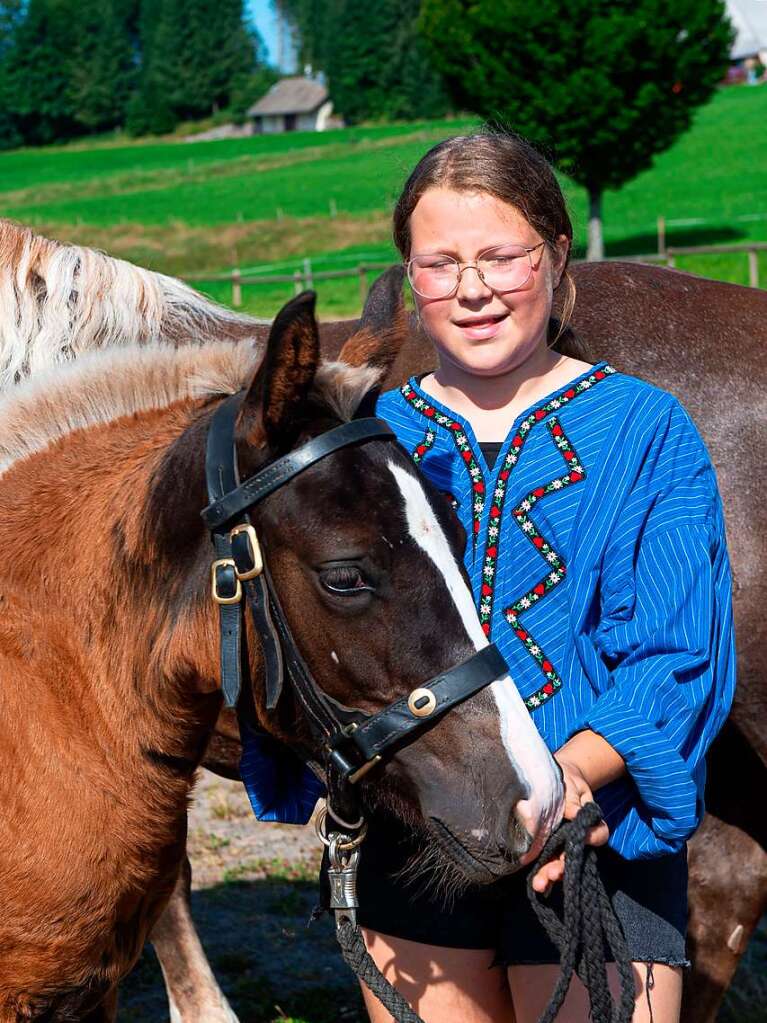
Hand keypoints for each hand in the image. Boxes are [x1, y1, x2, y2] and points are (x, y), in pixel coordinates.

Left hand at [530, 754, 609, 894]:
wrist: (550, 776)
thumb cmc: (564, 780)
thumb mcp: (570, 784)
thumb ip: (571, 799)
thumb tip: (571, 812)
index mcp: (587, 821)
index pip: (598, 834)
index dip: (592, 837)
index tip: (582, 836)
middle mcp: (576, 837)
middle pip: (575, 857)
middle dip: (563, 867)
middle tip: (553, 874)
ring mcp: (560, 843)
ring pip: (558, 863)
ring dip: (549, 875)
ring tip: (540, 884)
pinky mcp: (545, 846)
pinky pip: (544, 861)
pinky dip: (539, 871)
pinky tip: (534, 882)